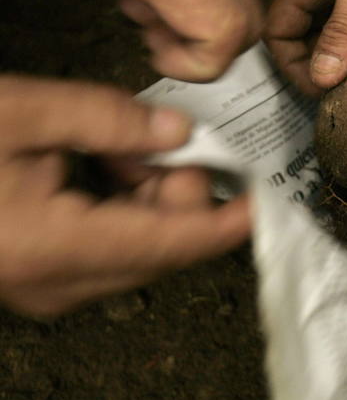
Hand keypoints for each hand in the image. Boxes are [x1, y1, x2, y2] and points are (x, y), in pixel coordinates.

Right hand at [0, 76, 250, 315]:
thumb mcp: (19, 112)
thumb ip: (106, 118)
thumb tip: (179, 131)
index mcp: (52, 249)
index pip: (170, 244)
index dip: (228, 222)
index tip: (268, 198)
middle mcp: (57, 285)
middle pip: (163, 246)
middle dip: (182, 189)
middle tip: (170, 136)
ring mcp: (51, 287)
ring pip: (143, 247)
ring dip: (152, 193)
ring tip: (121, 143)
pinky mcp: (47, 277)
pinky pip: (115, 248)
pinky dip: (126, 205)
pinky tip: (106, 163)